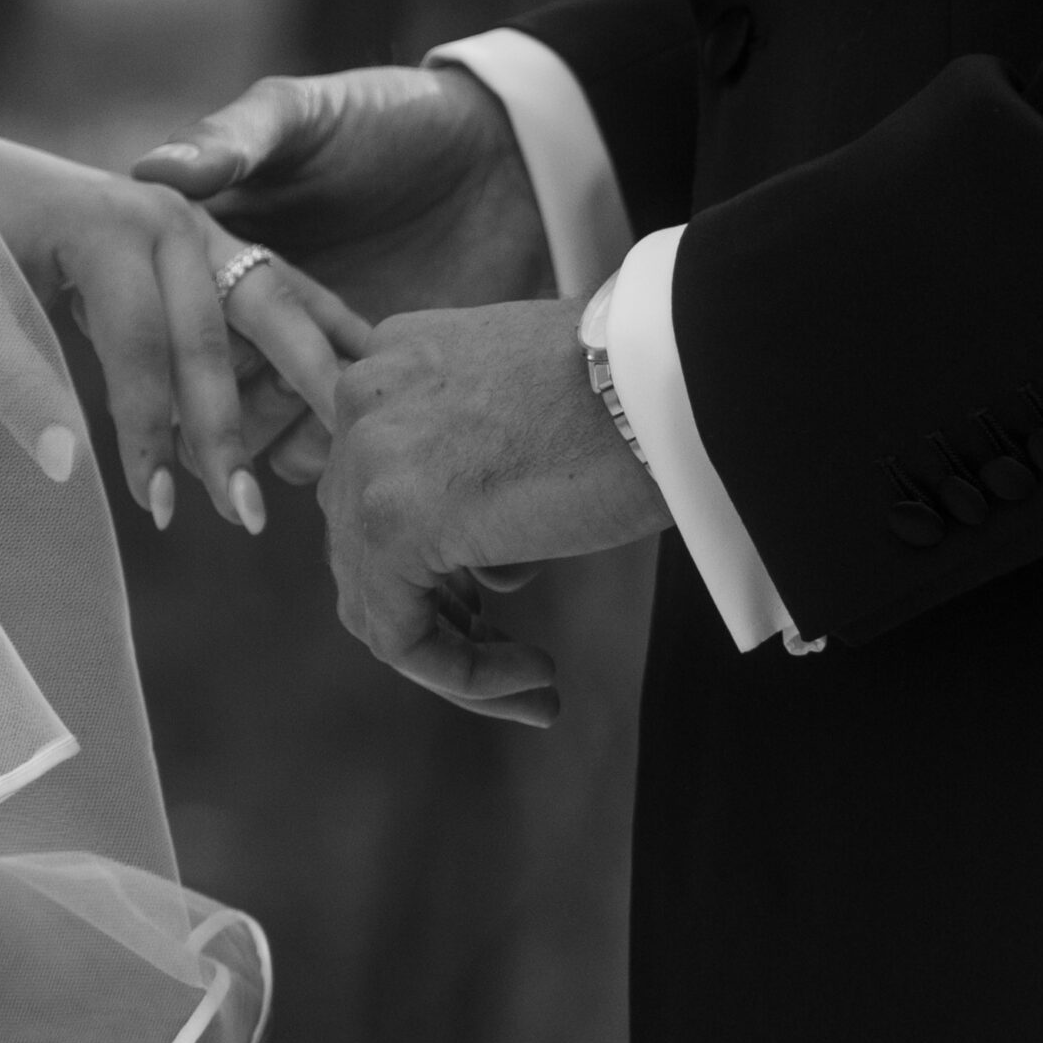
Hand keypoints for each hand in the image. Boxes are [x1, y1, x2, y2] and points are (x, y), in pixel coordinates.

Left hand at [0, 126, 367, 531]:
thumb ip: (14, 381)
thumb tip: (66, 466)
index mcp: (109, 223)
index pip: (143, 345)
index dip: (148, 433)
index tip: (156, 509)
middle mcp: (169, 217)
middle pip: (218, 334)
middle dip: (231, 430)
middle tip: (246, 519)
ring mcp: (199, 225)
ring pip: (268, 310)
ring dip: (298, 385)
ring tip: (323, 467)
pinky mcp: (209, 242)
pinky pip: (274, 296)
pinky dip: (309, 345)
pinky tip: (341, 403)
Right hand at [134, 65, 549, 481]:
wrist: (499, 158)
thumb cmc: (385, 119)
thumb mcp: (304, 114)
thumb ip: (234, 136)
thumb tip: (155, 170)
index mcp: (209, 250)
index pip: (171, 318)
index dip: (194, 337)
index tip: (238, 335)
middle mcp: (239, 314)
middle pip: (197, 392)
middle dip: (234, 403)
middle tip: (294, 380)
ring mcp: (292, 360)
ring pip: (247, 432)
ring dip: (275, 434)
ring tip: (335, 401)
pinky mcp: (347, 395)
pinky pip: (305, 451)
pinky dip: (321, 451)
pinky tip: (360, 419)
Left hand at [320, 301, 672, 723]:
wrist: (679, 368)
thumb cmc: (639, 388)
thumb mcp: (533, 409)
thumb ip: (481, 464)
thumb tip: (484, 566)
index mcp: (398, 360)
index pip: (379, 481)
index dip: (433, 553)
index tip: (497, 596)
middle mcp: (364, 400)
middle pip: (365, 540)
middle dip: (441, 608)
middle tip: (510, 649)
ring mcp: (367, 459)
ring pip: (377, 596)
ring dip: (457, 654)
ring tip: (535, 682)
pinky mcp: (392, 522)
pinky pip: (400, 635)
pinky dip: (463, 674)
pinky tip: (537, 680)